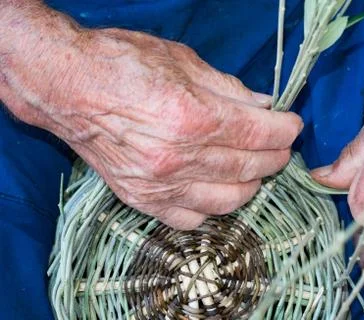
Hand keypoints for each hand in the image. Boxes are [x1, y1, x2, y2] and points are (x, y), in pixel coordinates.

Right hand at [0, 5, 302, 229]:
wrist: (66, 87)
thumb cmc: (120, 64)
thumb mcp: (182, 60)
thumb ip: (229, 88)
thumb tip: (263, 104)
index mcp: (193, 116)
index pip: (260, 134)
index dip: (284, 130)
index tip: (291, 125)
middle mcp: (179, 158)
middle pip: (249, 168)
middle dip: (274, 157)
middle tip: (279, 147)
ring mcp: (159, 184)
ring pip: (228, 200)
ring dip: (251, 185)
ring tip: (254, 169)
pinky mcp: (141, 199)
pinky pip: (191, 219)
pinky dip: (213, 208)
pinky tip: (217, 190)